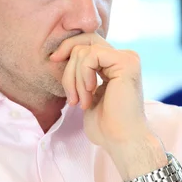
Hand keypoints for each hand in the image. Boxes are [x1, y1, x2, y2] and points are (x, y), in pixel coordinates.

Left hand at [49, 33, 151, 150]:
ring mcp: (127, 58)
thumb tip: (63, 54)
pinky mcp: (126, 62)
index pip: (87, 43)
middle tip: (69, 93)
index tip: (54, 61)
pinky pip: (91, 56)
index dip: (68, 48)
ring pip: (84, 51)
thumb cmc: (105, 125)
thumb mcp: (87, 92)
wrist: (122, 141)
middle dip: (68, 63)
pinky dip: (82, 76)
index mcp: (116, 63)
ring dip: (74, 79)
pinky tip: (89, 94)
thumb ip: (82, 72)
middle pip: (85, 41)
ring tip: (80, 101)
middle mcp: (124, 57)